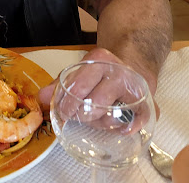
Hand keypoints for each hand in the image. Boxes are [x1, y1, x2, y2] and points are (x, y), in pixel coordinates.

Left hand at [38, 47, 159, 117]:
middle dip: (81, 114)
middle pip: (95, 102)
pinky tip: (122, 129)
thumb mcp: (78, 73)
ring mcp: (134, 86)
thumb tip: (40, 96)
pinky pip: (141, 119)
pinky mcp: (149, 102)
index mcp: (98, 59)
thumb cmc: (99, 74)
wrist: (132, 67)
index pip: (78, 85)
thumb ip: (59, 85)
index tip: (63, 112)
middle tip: (77, 117)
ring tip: (96, 118)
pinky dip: (130, 127)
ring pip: (112, 114)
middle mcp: (117, 71)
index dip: (67, 103)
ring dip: (100, 123)